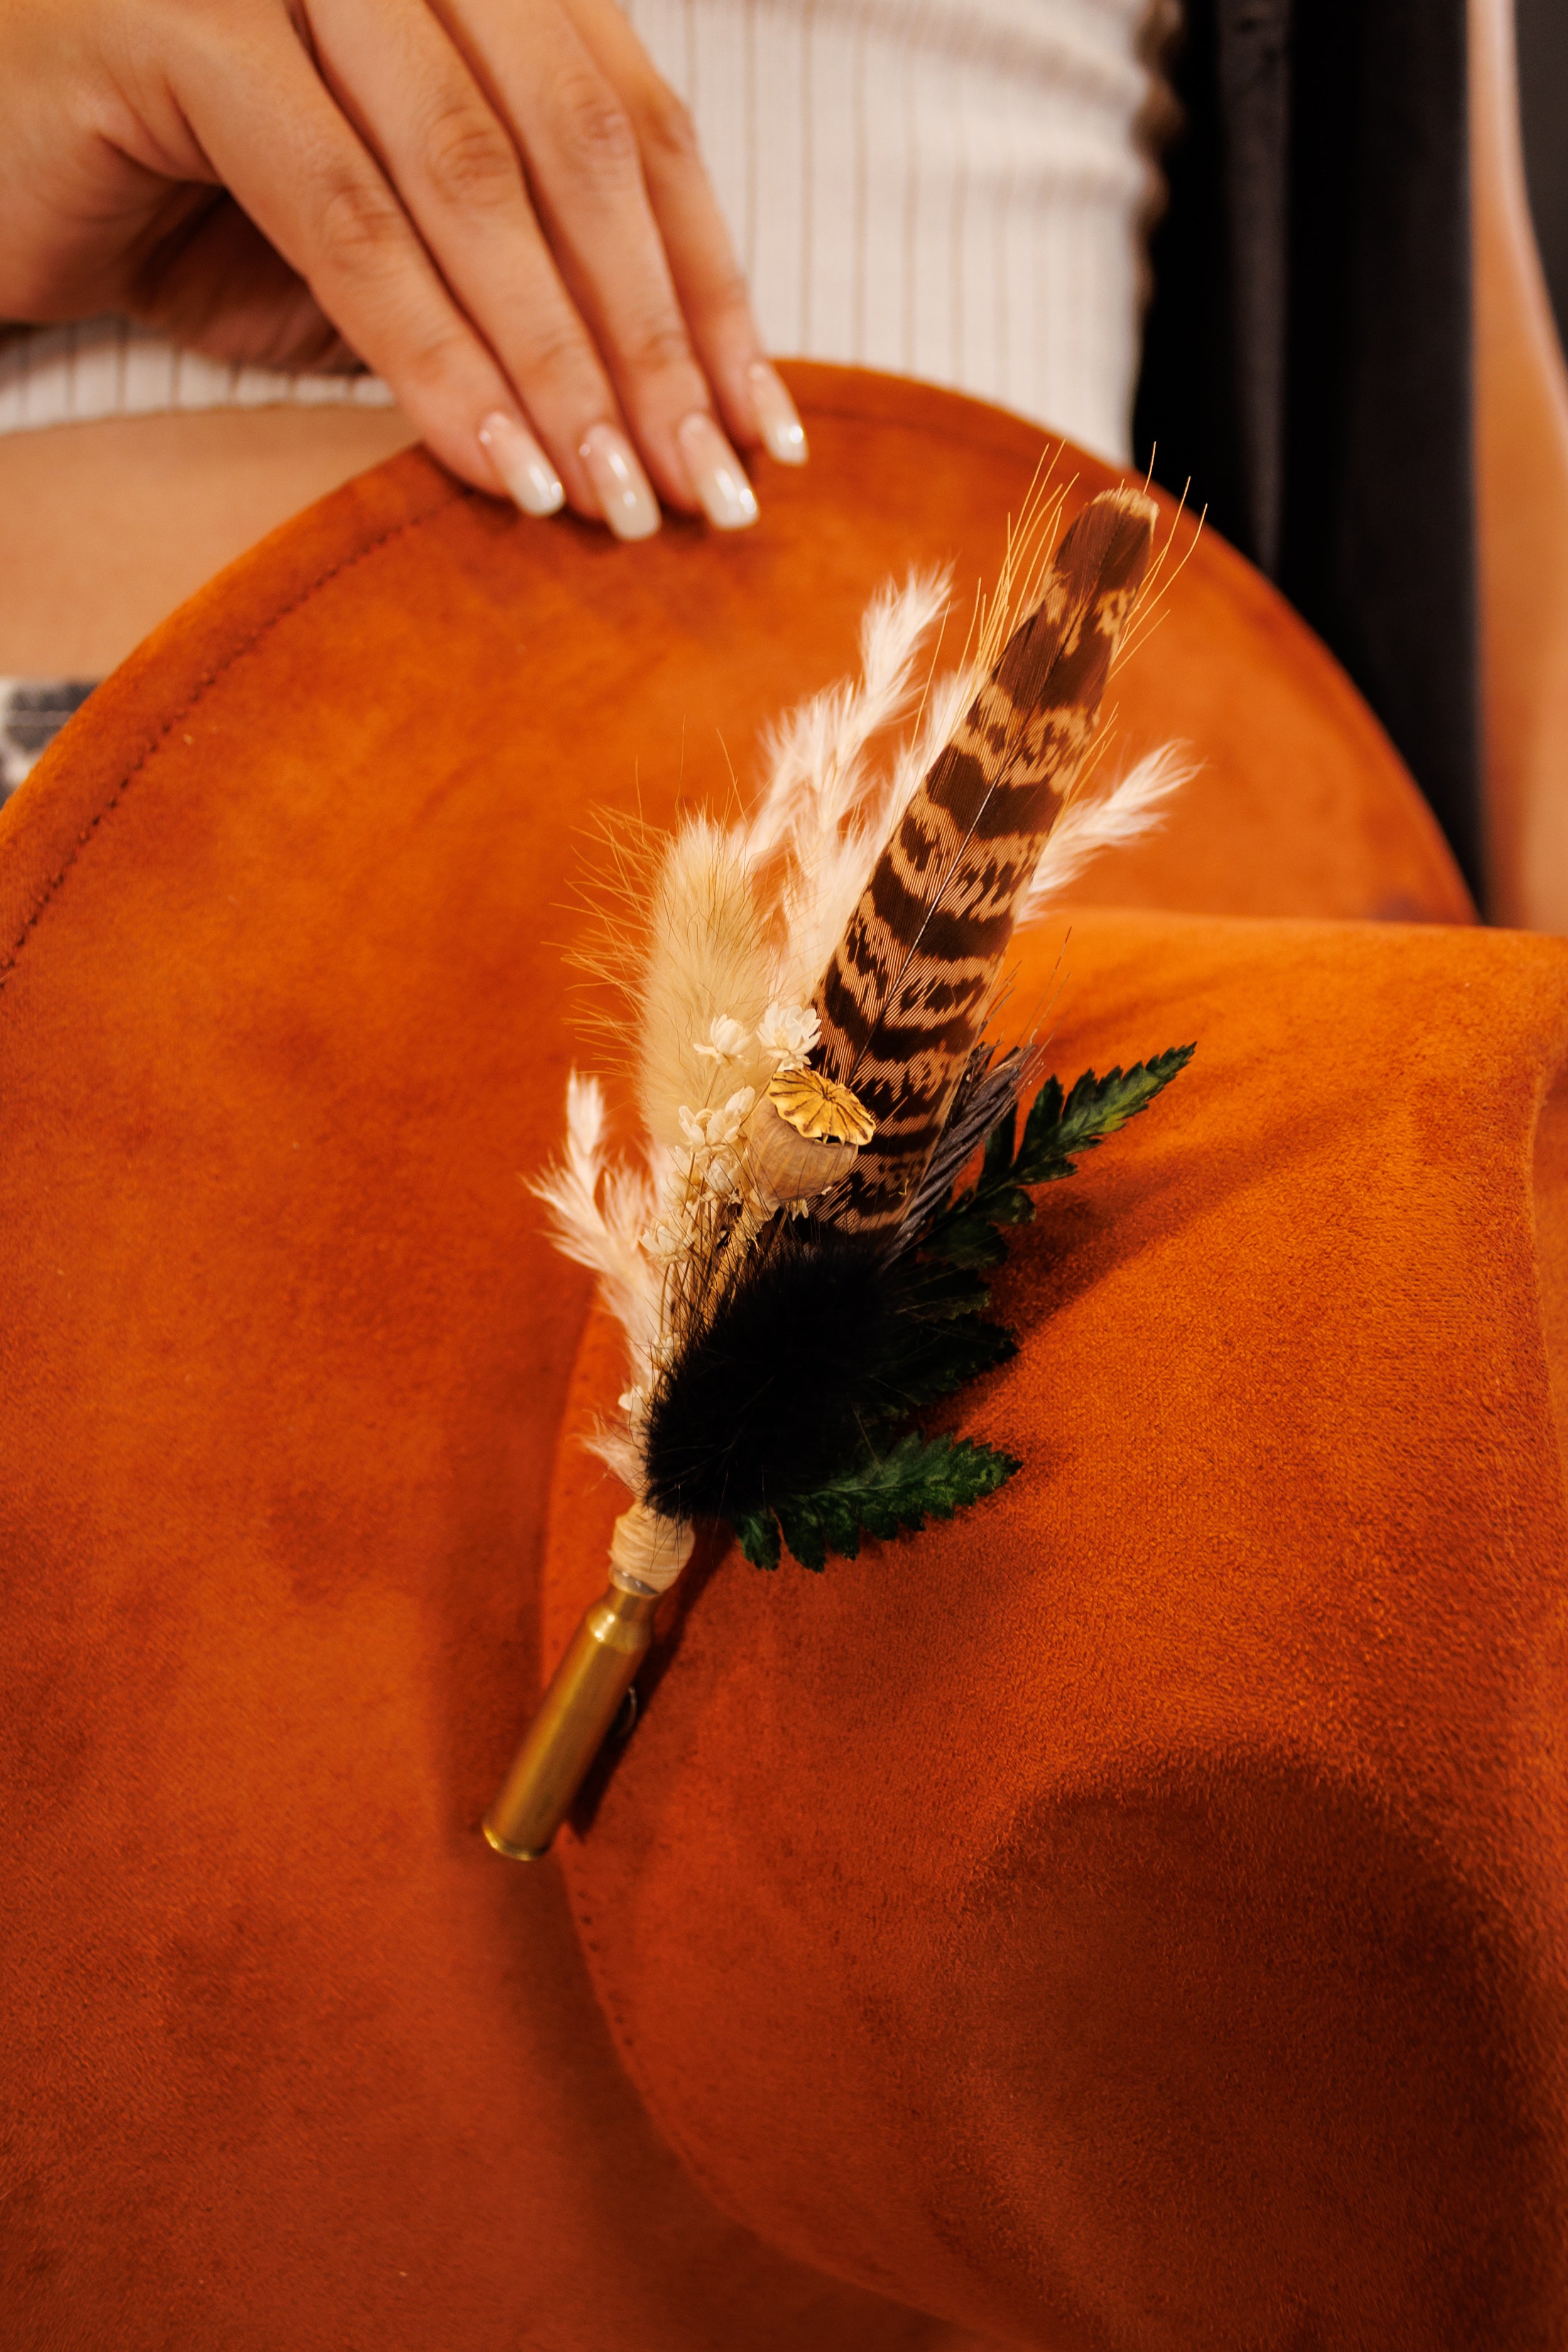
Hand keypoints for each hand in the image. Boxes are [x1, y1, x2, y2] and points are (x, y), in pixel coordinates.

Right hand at [0, 0, 806, 536]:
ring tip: (622, 505)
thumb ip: (516, 277)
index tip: (767, 431)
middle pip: (580, 142)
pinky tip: (500, 468)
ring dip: (561, 361)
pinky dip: (434, 355)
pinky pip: (344, 217)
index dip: (710, 283)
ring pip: (473, 179)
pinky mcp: (174, 25)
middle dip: (656, 338)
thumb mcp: (388, 244)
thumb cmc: (192, 206)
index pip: (632, 122)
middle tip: (710, 493)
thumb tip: (677, 404)